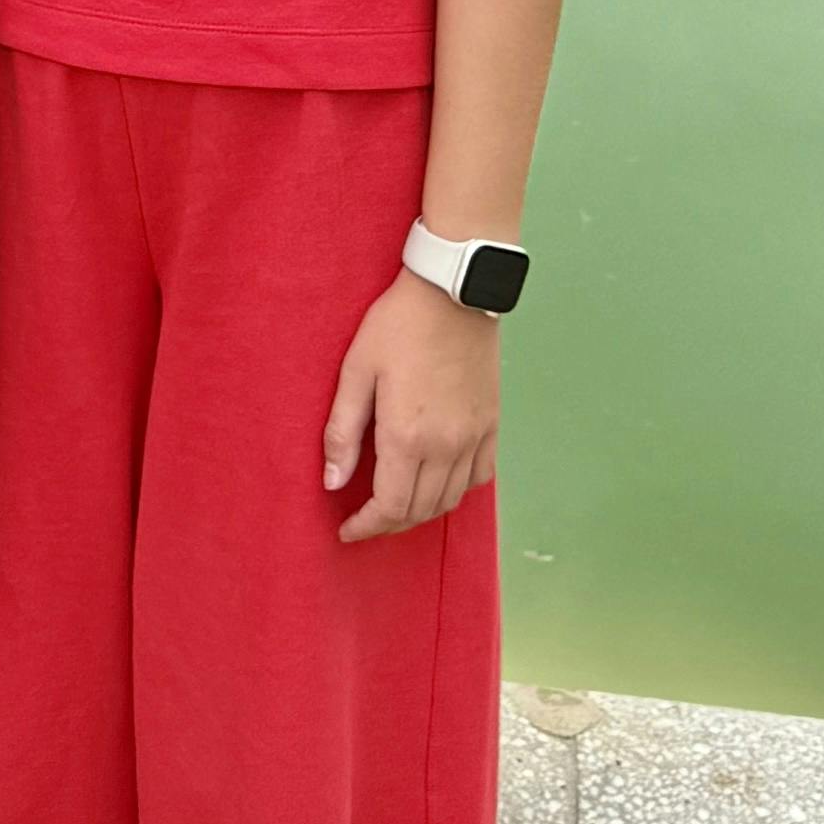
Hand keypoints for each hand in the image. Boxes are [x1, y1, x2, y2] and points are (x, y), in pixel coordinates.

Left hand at [325, 276, 499, 543]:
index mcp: (407, 436)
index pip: (390, 507)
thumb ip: (342, 433)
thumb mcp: (355, 373)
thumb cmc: (396, 326)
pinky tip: (438, 481)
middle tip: (366, 519)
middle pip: (420, 511)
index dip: (366, 527)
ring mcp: (474, 436)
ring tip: (396, 505)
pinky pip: (479, 477)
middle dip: (389, 524)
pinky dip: (457, 490)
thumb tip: (332, 482)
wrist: (452, 293)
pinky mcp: (491, 423)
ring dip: (421, 512)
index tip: (347, 530)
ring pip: (450, 500)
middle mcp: (446, 446)